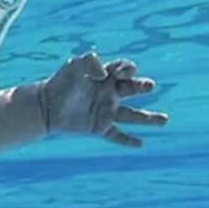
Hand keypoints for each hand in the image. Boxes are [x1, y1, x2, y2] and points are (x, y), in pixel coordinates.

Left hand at [38, 51, 168, 147]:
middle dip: (144, 86)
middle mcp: (110, 93)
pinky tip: (140, 144)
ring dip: (149, 118)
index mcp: (106, 76)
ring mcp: (106, 111)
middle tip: (149, 86)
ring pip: (133, 115)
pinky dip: (127, 141)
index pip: (125, 69)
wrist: (44, 105)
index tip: (119, 72)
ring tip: (164, 120)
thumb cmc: (60, 82)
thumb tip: (104, 75)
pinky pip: (116, 135)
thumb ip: (90, 63)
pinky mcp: (99, 127)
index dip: (128, 68)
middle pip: (134, 89)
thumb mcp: (73, 65)